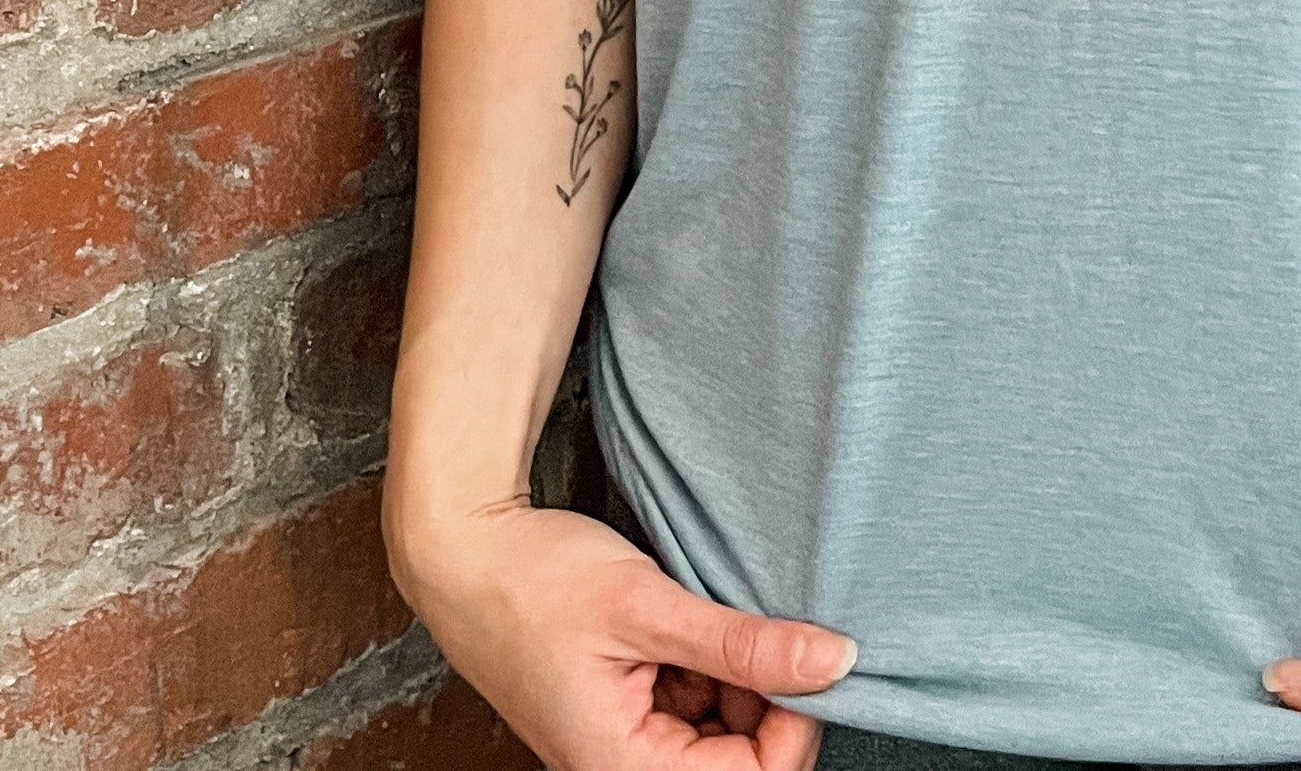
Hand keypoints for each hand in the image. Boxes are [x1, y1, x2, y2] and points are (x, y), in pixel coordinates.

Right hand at [384, 488, 858, 770]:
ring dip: (737, 678)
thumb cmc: (534, 582)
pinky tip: (693, 620)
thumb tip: (835, 662)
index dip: (794, 723)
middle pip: (738, 760)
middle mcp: (623, 767)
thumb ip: (741, 642)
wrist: (464, 550)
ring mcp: (624, 739)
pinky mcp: (625, 708)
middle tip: (763, 624)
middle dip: (765, 698)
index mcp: (622, 768)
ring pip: (720, 731)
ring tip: (716, 613)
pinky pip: (692, 705)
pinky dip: (709, 665)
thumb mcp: (648, 605)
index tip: (809, 656)